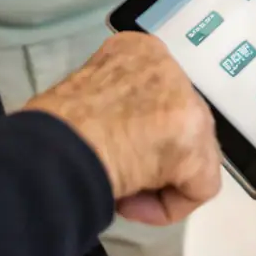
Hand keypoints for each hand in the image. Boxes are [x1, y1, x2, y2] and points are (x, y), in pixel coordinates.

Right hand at [28, 33, 221, 224]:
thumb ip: (117, 101)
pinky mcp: (196, 140)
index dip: (133, 132)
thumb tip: (121, 130)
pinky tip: (131, 200)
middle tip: (119, 174)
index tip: (107, 149)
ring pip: (190, 154)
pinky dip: (168, 206)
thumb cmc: (56, 126)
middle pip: (176, 123)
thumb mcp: (89, 92)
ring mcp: (186, 100)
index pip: (154, 97)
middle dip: (152, 155)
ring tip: (121, 187)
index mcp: (138, 49)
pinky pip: (199, 186)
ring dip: (157, 180)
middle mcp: (168, 65)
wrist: (58, 146)